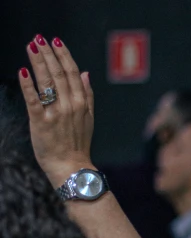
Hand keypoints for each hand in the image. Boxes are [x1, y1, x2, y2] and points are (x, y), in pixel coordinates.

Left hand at [18, 36, 94, 186]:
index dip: (64, 55)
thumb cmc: (77, 144)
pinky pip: (33, 100)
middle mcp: (70, 106)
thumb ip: (87, 95)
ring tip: (31, 46)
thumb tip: (85, 73)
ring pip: (47, 82)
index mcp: (81, 103)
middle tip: (39, 38)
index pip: (72, 73)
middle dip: (48, 54)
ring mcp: (56, 114)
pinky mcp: (41, 122)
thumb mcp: (88, 119)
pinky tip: (23, 71)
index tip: (55, 40)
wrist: (71, 167)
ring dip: (39, 62)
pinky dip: (28, 85)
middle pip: (59, 74)